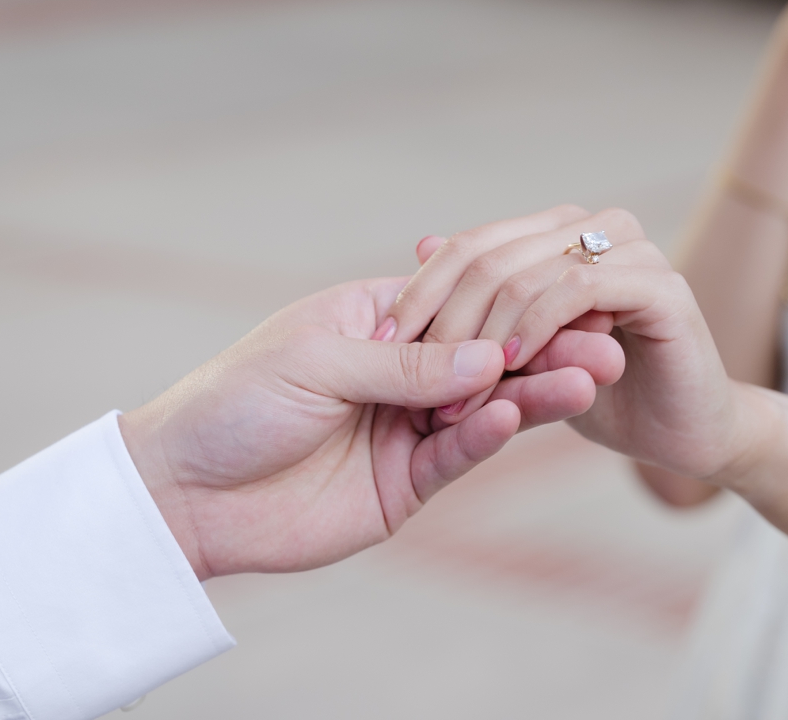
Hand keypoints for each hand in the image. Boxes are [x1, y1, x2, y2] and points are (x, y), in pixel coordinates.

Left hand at [117, 276, 608, 578]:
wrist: (183, 492)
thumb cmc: (234, 403)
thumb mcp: (317, 363)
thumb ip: (405, 363)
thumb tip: (489, 356)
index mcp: (374, 321)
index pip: (458, 303)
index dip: (509, 302)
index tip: (568, 295)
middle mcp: (398, 371)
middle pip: (485, 355)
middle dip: (543, 348)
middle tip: (603, 342)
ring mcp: (404, 428)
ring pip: (484, 406)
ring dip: (534, 392)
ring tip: (587, 376)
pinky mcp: (403, 484)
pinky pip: (457, 454)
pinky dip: (487, 434)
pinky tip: (516, 415)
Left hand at [385, 208, 754, 481]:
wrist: (669, 440)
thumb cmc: (601, 399)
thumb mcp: (520, 355)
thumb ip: (475, 303)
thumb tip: (423, 242)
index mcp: (557, 236)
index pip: (468, 247)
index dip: (420, 295)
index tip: (382, 352)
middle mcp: (593, 231)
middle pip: (491, 255)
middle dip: (447, 322)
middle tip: (416, 381)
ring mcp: (632, 253)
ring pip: (531, 270)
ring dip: (487, 334)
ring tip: (457, 392)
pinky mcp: (664, 291)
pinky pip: (583, 288)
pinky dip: (539, 324)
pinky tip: (510, 366)